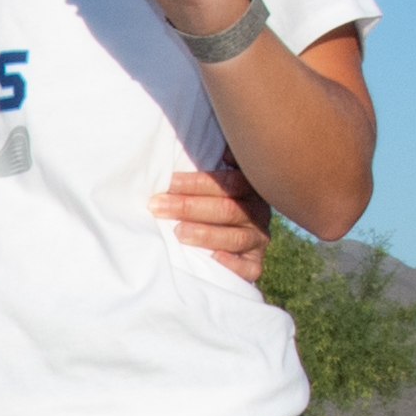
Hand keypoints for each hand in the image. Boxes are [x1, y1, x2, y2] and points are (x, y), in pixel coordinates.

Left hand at [154, 163, 271, 280]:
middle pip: (227, 209)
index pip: (228, 182)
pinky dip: (233, 265)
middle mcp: (257, 213)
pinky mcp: (254, 264)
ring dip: (205, 235)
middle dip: (189, 207)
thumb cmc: (212, 198)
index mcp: (250, 187)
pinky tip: (214, 259)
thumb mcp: (215, 177)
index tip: (167, 182)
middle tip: (157, 206)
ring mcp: (257, 239)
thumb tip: (220, 148)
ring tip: (178, 233)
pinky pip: (249, 268)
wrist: (230, 231)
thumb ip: (214, 158)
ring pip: (235, 237)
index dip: (196, 183)